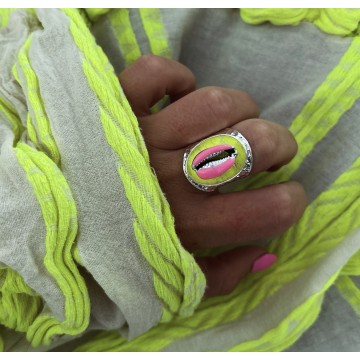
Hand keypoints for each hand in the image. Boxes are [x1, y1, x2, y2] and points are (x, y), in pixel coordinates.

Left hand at [119, 55, 306, 296]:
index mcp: (186, 225)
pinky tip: (178, 96)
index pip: (265, 211)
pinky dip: (176, 77)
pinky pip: (156, 73)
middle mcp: (170, 179)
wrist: (50, 221)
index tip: (287, 194)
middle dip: (278, 143)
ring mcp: (142, 136)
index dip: (291, 201)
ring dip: (238, 106)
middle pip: (251, 144)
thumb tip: (266, 253)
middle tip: (271, 150)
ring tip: (231, 120)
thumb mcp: (170, 283)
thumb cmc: (113, 251)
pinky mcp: (114, 107)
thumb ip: (221, 276)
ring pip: (214, 103)